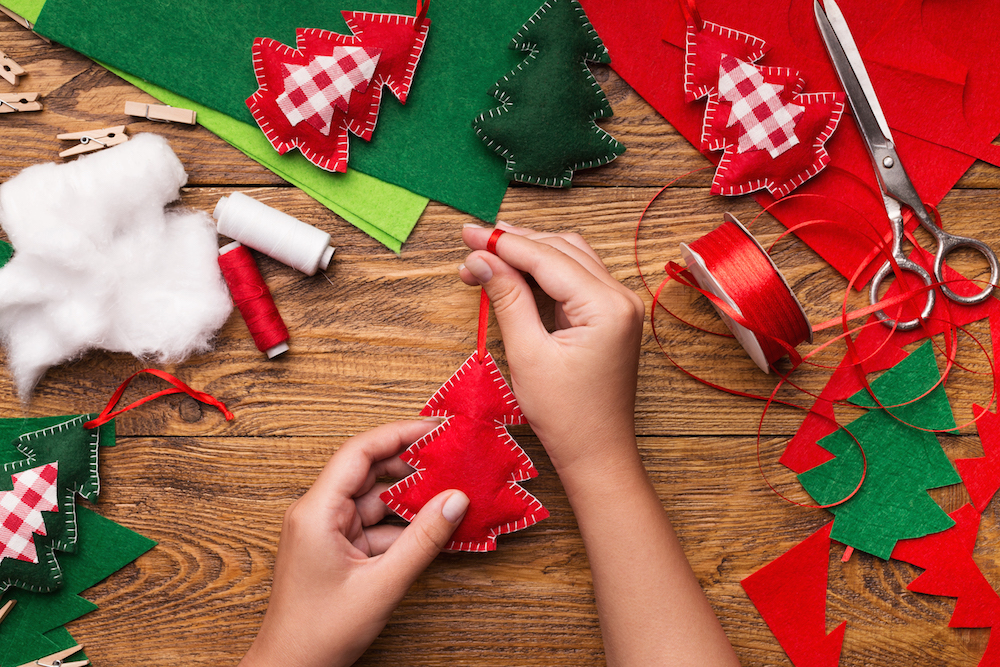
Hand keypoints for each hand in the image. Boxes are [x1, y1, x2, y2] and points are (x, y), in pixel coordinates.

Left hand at [240, 420, 468, 666]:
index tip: (436, 427)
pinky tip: (433, 526)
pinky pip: (375, 525)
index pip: (361, 452)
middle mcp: (318, 513)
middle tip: (452, 456)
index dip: (400, 433)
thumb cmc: (320, 633)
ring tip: (451, 489)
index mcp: (317, 511)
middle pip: (369, 471)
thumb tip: (456, 500)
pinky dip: (403, 525)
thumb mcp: (382, 584)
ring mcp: (327, 531)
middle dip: (411, 463)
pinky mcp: (337, 549)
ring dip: (411, 497)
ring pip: (375, 499)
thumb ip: (423, 540)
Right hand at [458, 222, 644, 477]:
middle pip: (562, 248)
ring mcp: (619, 305)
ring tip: (487, 256)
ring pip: (570, 258)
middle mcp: (620, 297)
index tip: (468, 233)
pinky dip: (544, 272)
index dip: (504, 243)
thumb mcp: (528, 354)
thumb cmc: (566, 416)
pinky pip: (575, 279)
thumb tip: (482, 259)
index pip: (548, 257)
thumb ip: (507, 299)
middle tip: (471, 246)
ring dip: (529, 253)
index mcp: (606, 306)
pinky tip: (514, 273)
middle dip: (515, 244)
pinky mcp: (610, 316)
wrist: (597, 454)